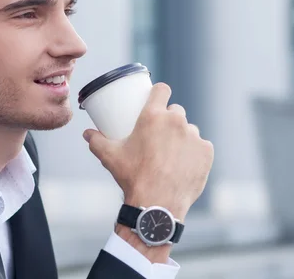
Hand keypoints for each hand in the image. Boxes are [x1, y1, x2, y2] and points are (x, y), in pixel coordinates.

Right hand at [83, 83, 213, 221]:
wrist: (157, 204)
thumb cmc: (133, 177)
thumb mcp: (110, 157)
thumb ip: (97, 141)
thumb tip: (87, 133)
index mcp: (153, 116)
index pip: (162, 90)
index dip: (160, 92)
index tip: (157, 98)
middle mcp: (176, 121)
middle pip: (176, 111)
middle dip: (169, 119)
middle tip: (160, 134)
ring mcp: (194, 136)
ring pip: (189, 130)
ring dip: (183, 136)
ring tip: (173, 153)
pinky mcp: (206, 152)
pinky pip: (202, 147)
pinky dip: (195, 153)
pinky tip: (186, 163)